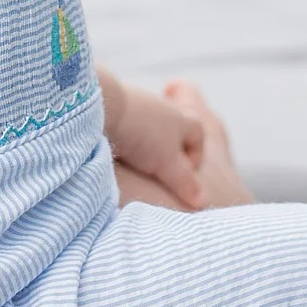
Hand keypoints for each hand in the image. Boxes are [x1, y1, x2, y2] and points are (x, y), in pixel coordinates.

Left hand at [102, 76, 208, 208]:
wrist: (104, 105)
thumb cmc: (142, 135)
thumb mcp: (166, 164)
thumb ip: (185, 182)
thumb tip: (203, 202)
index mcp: (184, 119)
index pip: (198, 136)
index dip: (195, 157)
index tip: (183, 175)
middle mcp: (166, 108)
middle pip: (175, 132)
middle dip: (171, 152)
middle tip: (160, 170)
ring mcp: (141, 104)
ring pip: (151, 128)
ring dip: (148, 145)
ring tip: (137, 162)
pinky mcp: (119, 105)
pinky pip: (130, 124)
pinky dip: (129, 137)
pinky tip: (119, 149)